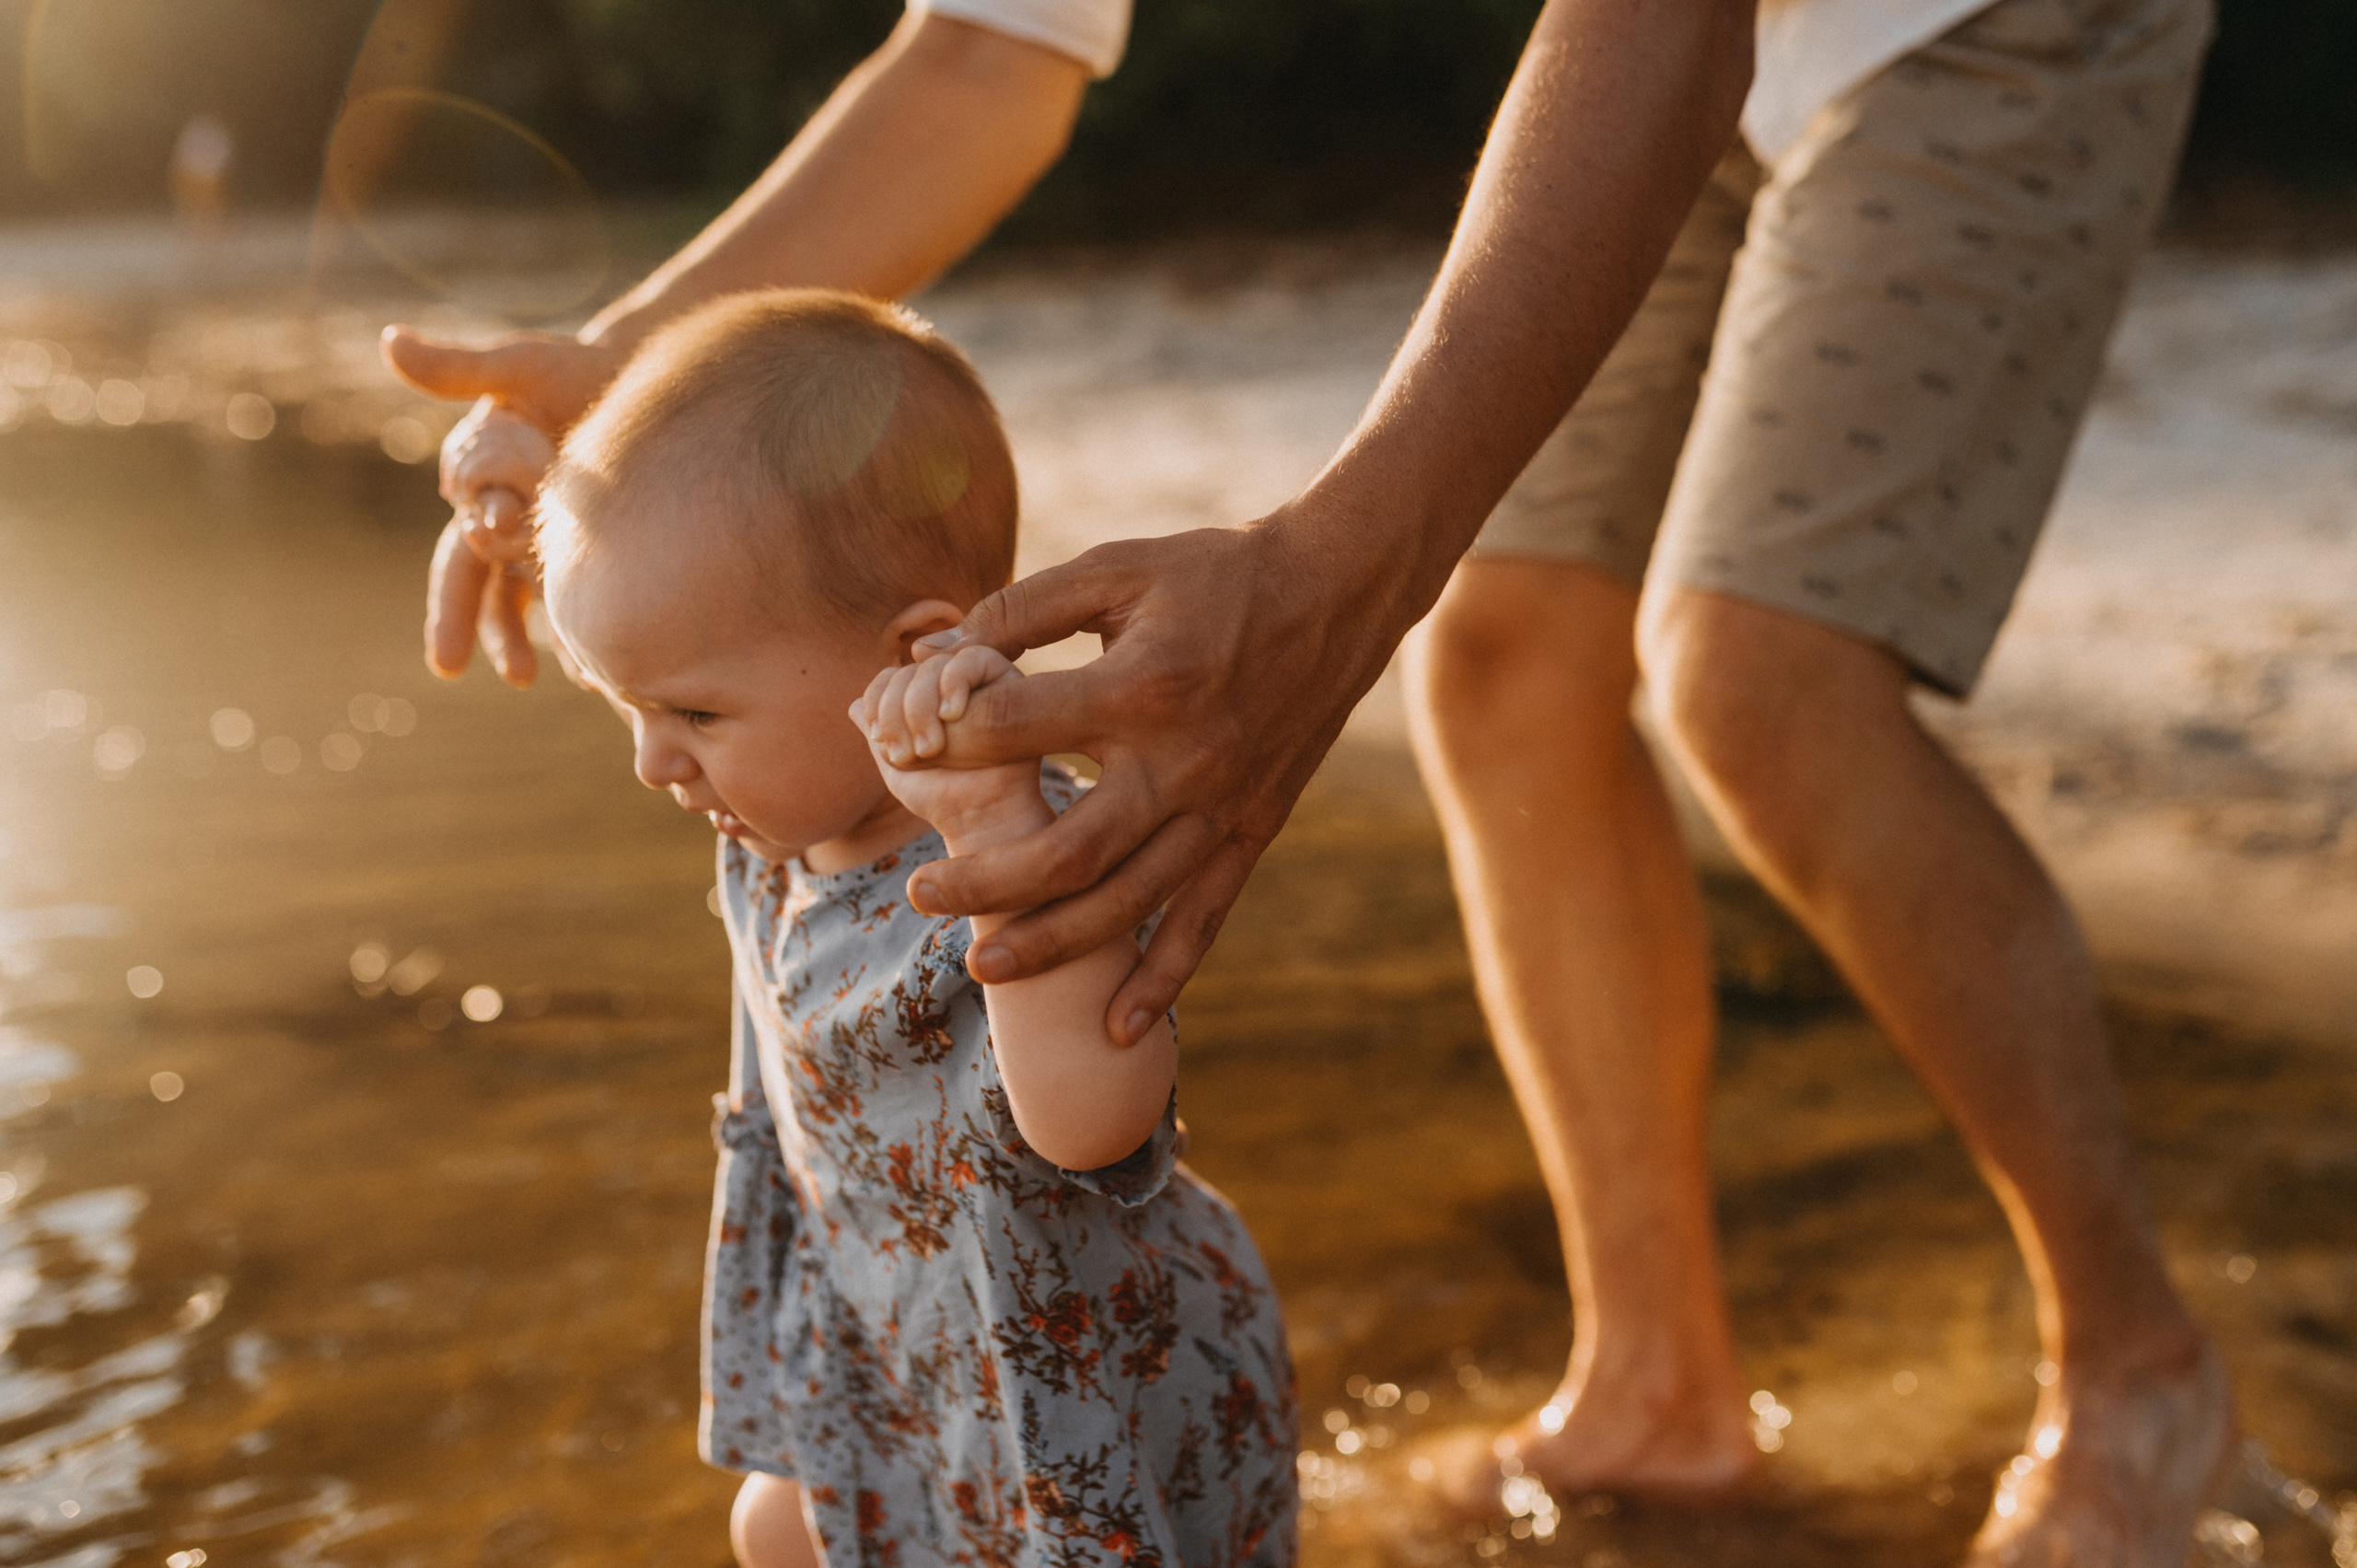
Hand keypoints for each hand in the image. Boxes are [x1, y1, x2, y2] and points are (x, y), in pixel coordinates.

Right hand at [379, 327, 624, 683]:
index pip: (463, 516)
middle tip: (447, 666)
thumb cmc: (578, 372)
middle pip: (470, 579)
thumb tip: (390, 342)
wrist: (645, 388)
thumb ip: (462, 367)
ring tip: (521, 677)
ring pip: (513, 603)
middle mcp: (503, 523)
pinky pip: (568, 610)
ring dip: (510, 640)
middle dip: (459, 620)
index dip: (478, 523)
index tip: (495, 526)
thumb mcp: (524, 364)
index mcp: (479, 484)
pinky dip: (573, 640)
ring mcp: (543, 547)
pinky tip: (588, 674)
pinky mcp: (584, 561)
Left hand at [853, 646, 1047, 849]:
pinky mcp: (1009, 680)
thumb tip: (853, 705)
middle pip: (908, 670)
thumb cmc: (940, 796)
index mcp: (924, 700)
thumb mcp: (896, 763)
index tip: (879, 740)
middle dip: (896, 712)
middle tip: (908, 755)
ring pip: (934, 666)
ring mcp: (979, 681)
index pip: (889, 677)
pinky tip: (951, 714)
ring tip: (931, 749)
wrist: (979, 817)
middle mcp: (950, 685)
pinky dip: (953, 682)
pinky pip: (973, 658)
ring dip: (920, 707)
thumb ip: (877, 731)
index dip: (876, 702)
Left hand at [894, 514, 1412, 1042]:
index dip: (947, 737)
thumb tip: (932, 658)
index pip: (1014, 730)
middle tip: (919, 895)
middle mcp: (1181, 761)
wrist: (1336, 593)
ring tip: (982, 964)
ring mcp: (1219, 806)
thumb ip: (1020, 611)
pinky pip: (1203, 917)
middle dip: (985, 883)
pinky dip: (1164, 979)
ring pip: (1126, 901)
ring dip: (1052, 943)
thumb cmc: (1212, 573)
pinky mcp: (1250, 829)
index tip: (909, 742)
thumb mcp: (1114, 569)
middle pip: (1066, 851)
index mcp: (1141, 687)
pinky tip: (1119, 1030)